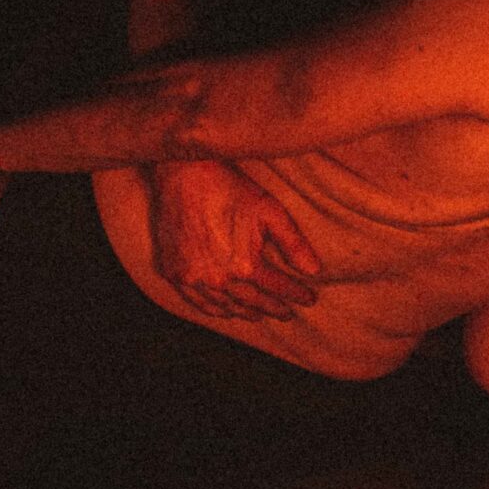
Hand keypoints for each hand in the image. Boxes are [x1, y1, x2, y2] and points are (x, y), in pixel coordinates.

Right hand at [145, 157, 322, 319]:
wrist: (183, 173)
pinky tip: (223, 310)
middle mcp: (218, 280)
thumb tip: (314, 270)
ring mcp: (193, 279)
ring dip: (244, 312)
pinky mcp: (173, 272)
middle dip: (273, 308)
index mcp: (244, 266)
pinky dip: (214, 310)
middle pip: (252, 302)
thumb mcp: (270, 210)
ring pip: (224, 307)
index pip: (278, 288)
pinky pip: (197, 302)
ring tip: (258, 315)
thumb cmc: (229, 188)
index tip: (309, 298)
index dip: (296, 294)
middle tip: (287, 313)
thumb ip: (293, 243)